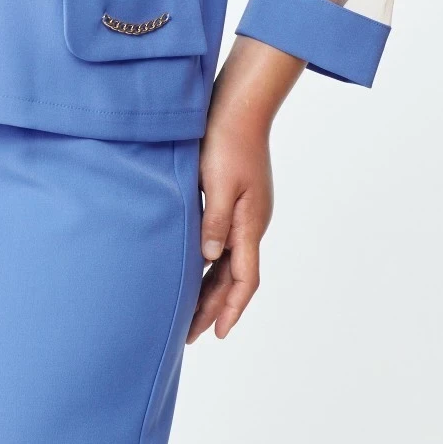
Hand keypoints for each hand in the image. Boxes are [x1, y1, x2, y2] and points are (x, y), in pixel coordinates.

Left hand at [188, 118, 272, 342]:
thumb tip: (210, 259)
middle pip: (235, 278)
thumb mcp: (219, 184)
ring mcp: (247, 214)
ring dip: (211, 289)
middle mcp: (252, 224)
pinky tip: (195, 271)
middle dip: (215, 308)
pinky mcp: (237, 202)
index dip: (231, 309)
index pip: (244, 279)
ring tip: (190, 314)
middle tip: (191, 335)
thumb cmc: (226, 142)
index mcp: (251, 224)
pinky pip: (225, 244)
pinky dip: (211, 265)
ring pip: (229, 263)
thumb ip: (214, 223)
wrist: (240, 108)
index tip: (218, 334)